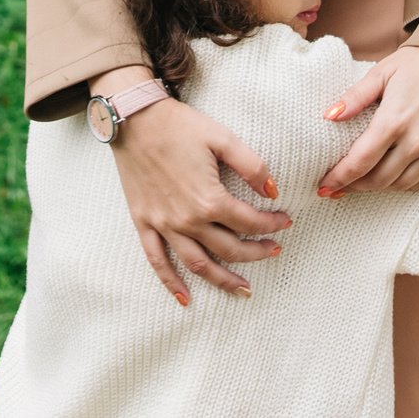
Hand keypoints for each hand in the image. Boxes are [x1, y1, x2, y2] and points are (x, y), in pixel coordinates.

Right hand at [92, 66, 291, 303]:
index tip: (285, 222)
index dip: (271, 224)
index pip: (249, 222)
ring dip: (223, 280)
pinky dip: (171, 283)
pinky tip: (186, 298)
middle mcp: (187, 220)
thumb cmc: (179, 126)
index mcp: (209, 200)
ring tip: (243, 289)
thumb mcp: (222, 138)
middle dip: (257, 253)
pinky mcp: (144, 223)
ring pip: (198, 264)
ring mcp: (164, 225)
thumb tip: (273, 190)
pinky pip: (157, 261)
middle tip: (274, 251)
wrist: (133, 119)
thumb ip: (252, 166)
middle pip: (229, 249)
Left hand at [317, 46, 418, 195]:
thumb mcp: (381, 72)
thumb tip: (329, 117)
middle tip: (340, 186)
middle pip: (379, 179)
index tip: (324, 187)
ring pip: (402, 184)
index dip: (339, 178)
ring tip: (363, 182)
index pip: (360, 162)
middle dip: (355, 186)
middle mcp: (418, 141)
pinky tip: (394, 179)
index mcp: (394, 120)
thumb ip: (354, 97)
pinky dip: (407, 185)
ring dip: (379, 187)